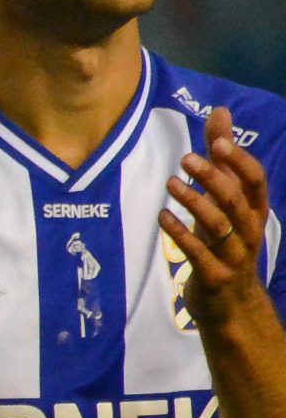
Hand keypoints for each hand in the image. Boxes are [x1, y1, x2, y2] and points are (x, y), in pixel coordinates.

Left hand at [166, 106, 274, 335]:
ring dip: (194, 203)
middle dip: (213, 178)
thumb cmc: (226, 242)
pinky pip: (198, 253)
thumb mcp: (226, 201)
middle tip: (186, 158)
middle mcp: (248, 231)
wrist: (231, 305)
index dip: (239, 161)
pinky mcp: (213, 276)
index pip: (256, 181)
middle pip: (236, 201)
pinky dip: (180, 234)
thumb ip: (221, 158)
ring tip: (171, 184)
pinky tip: (162, 216)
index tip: (218, 141)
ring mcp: (233, 255)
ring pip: (219, 226)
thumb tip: (220, 112)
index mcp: (254, 211)